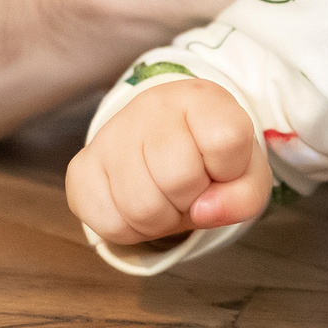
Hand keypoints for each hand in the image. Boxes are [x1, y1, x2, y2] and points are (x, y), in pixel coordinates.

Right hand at [66, 77, 270, 244]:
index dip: (229, 168)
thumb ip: (244, 197)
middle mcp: (151, 106)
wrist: (166, 147)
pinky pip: (109, 223)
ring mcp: (111, 135)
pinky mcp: (81, 167)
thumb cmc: (211, 160)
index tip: (222, 164)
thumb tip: (204, 212)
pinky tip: (139, 205)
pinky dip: (131, 230)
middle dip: (192, 198)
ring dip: (162, 220)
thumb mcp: (246, 175)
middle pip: (179, 178)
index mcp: (201, 98)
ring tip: (167, 198)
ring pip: (141, 206)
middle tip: (191, 188)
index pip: (225, 139)